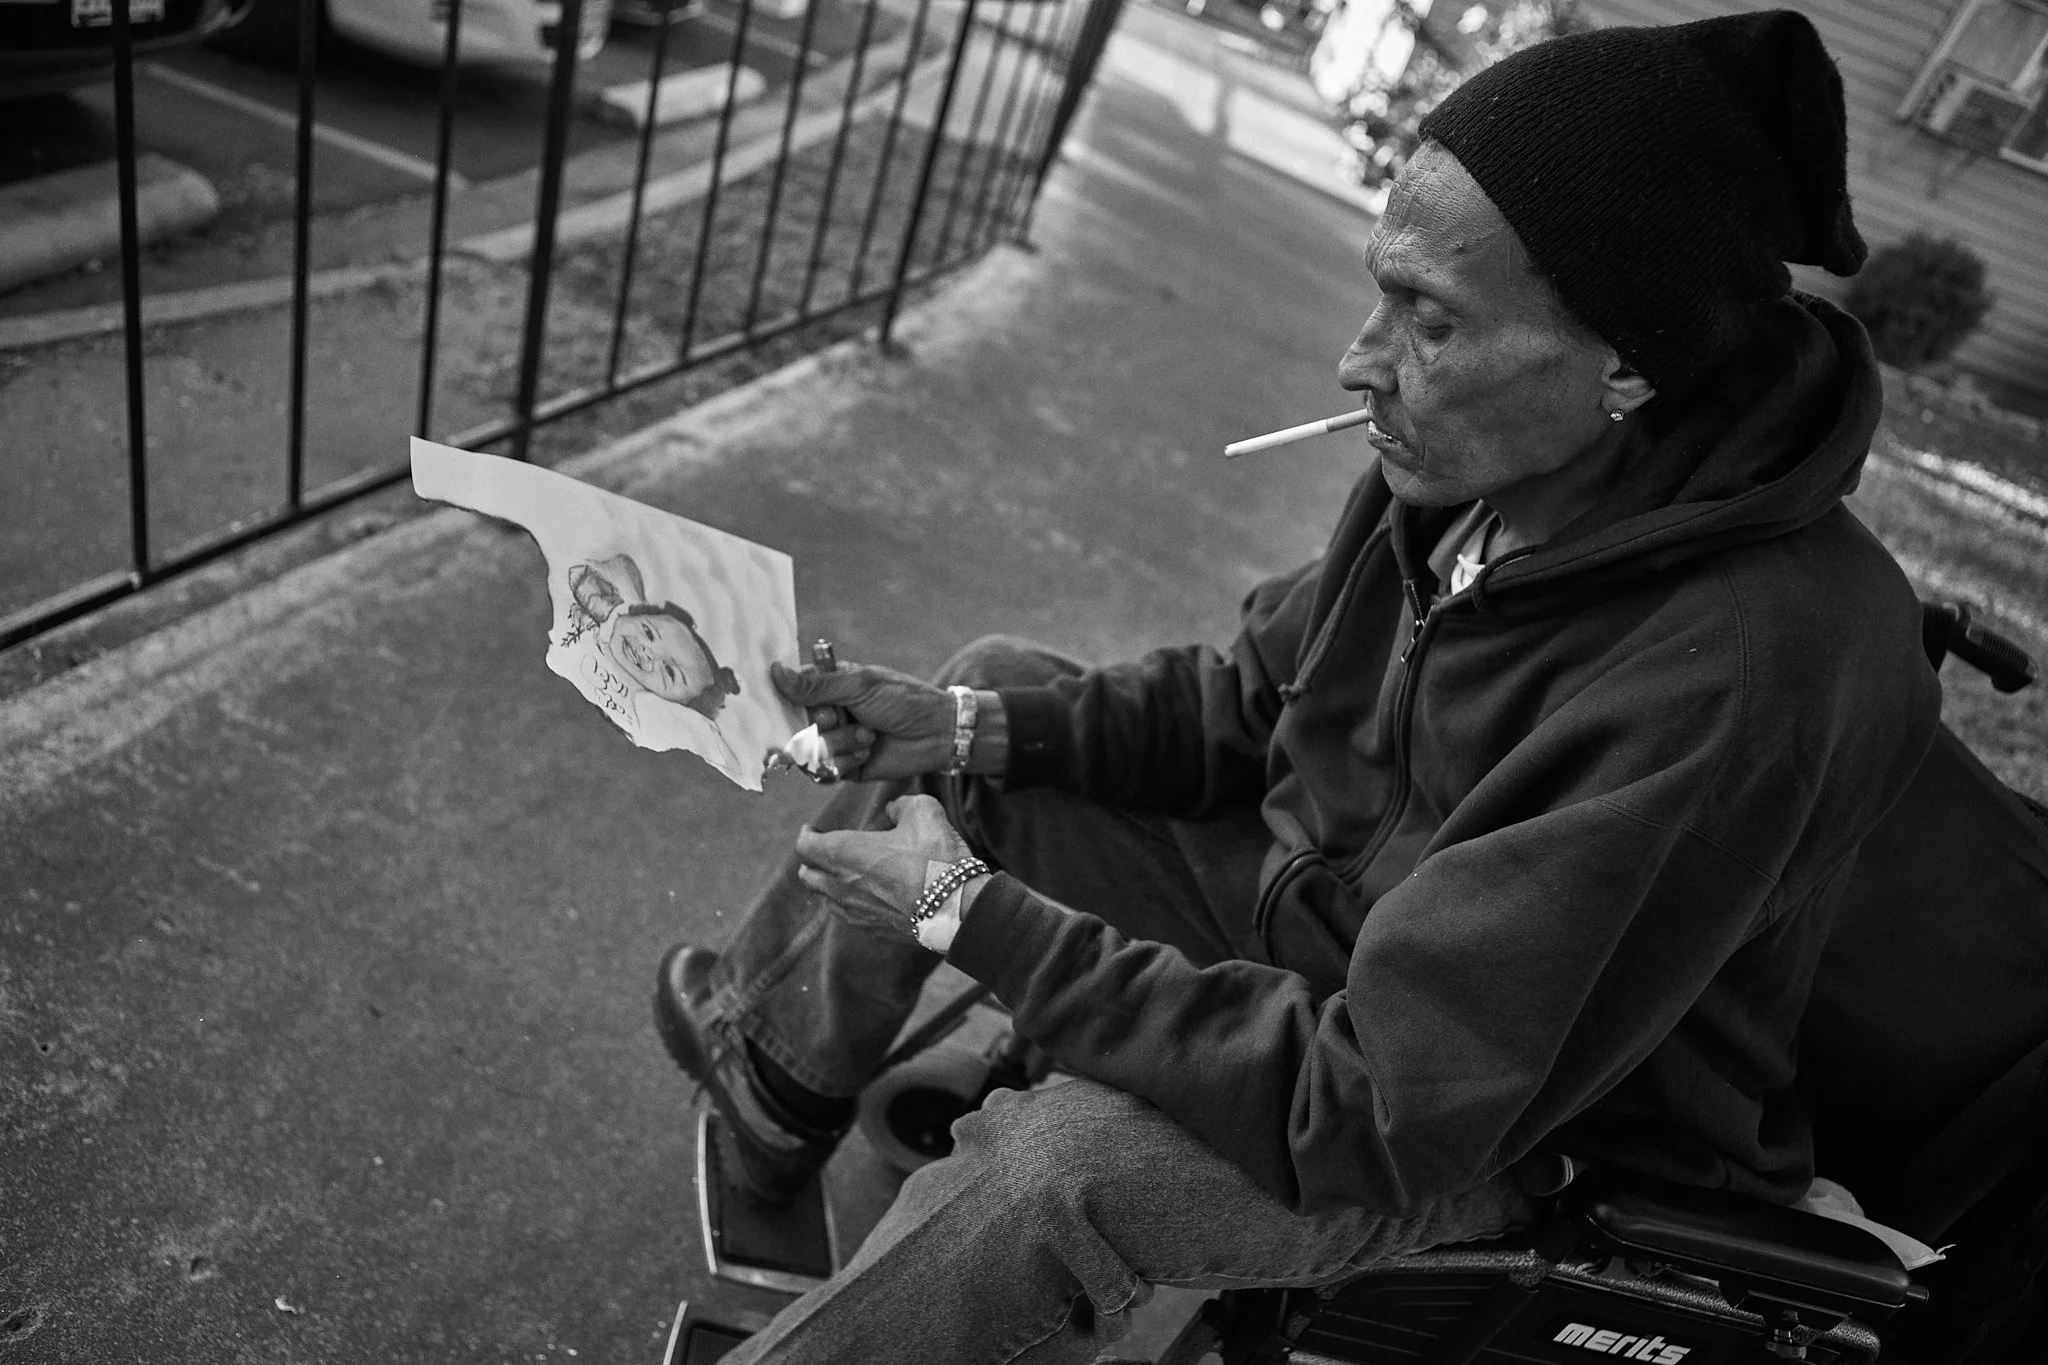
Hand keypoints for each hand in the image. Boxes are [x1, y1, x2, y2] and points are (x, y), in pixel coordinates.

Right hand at [772, 660, 956, 781]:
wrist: (936, 735)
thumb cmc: (903, 700)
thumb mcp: (859, 686)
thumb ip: (816, 685)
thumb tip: (775, 671)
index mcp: (828, 687)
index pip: (789, 692)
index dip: (790, 701)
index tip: (803, 699)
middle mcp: (826, 714)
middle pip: (794, 725)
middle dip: (821, 724)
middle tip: (842, 717)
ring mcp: (833, 741)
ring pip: (808, 751)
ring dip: (839, 744)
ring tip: (868, 736)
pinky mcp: (842, 767)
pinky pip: (822, 772)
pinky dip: (844, 764)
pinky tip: (866, 754)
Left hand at [795, 796, 973, 937]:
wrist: (956, 907)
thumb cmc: (935, 857)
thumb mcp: (922, 811)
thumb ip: (901, 806)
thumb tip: (893, 810)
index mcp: (844, 852)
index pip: (805, 846)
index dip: (807, 834)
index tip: (813, 829)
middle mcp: (840, 885)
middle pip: (808, 876)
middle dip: (813, 862)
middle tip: (826, 851)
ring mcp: (854, 912)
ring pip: (826, 899)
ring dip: (829, 885)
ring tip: (846, 875)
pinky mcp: (872, 930)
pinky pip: (848, 916)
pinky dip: (850, 904)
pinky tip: (868, 897)